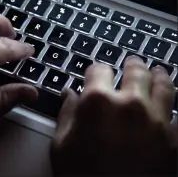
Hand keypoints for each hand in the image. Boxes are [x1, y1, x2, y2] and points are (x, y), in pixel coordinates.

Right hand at [51, 56, 176, 175]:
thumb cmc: (81, 176)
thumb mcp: (62, 143)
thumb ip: (66, 112)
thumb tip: (69, 93)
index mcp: (98, 102)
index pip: (98, 70)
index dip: (95, 70)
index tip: (94, 73)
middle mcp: (130, 104)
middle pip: (135, 71)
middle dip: (131, 64)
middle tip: (131, 62)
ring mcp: (156, 120)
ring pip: (163, 85)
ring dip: (159, 75)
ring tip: (157, 70)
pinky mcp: (173, 139)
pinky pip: (177, 113)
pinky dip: (172, 104)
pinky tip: (168, 103)